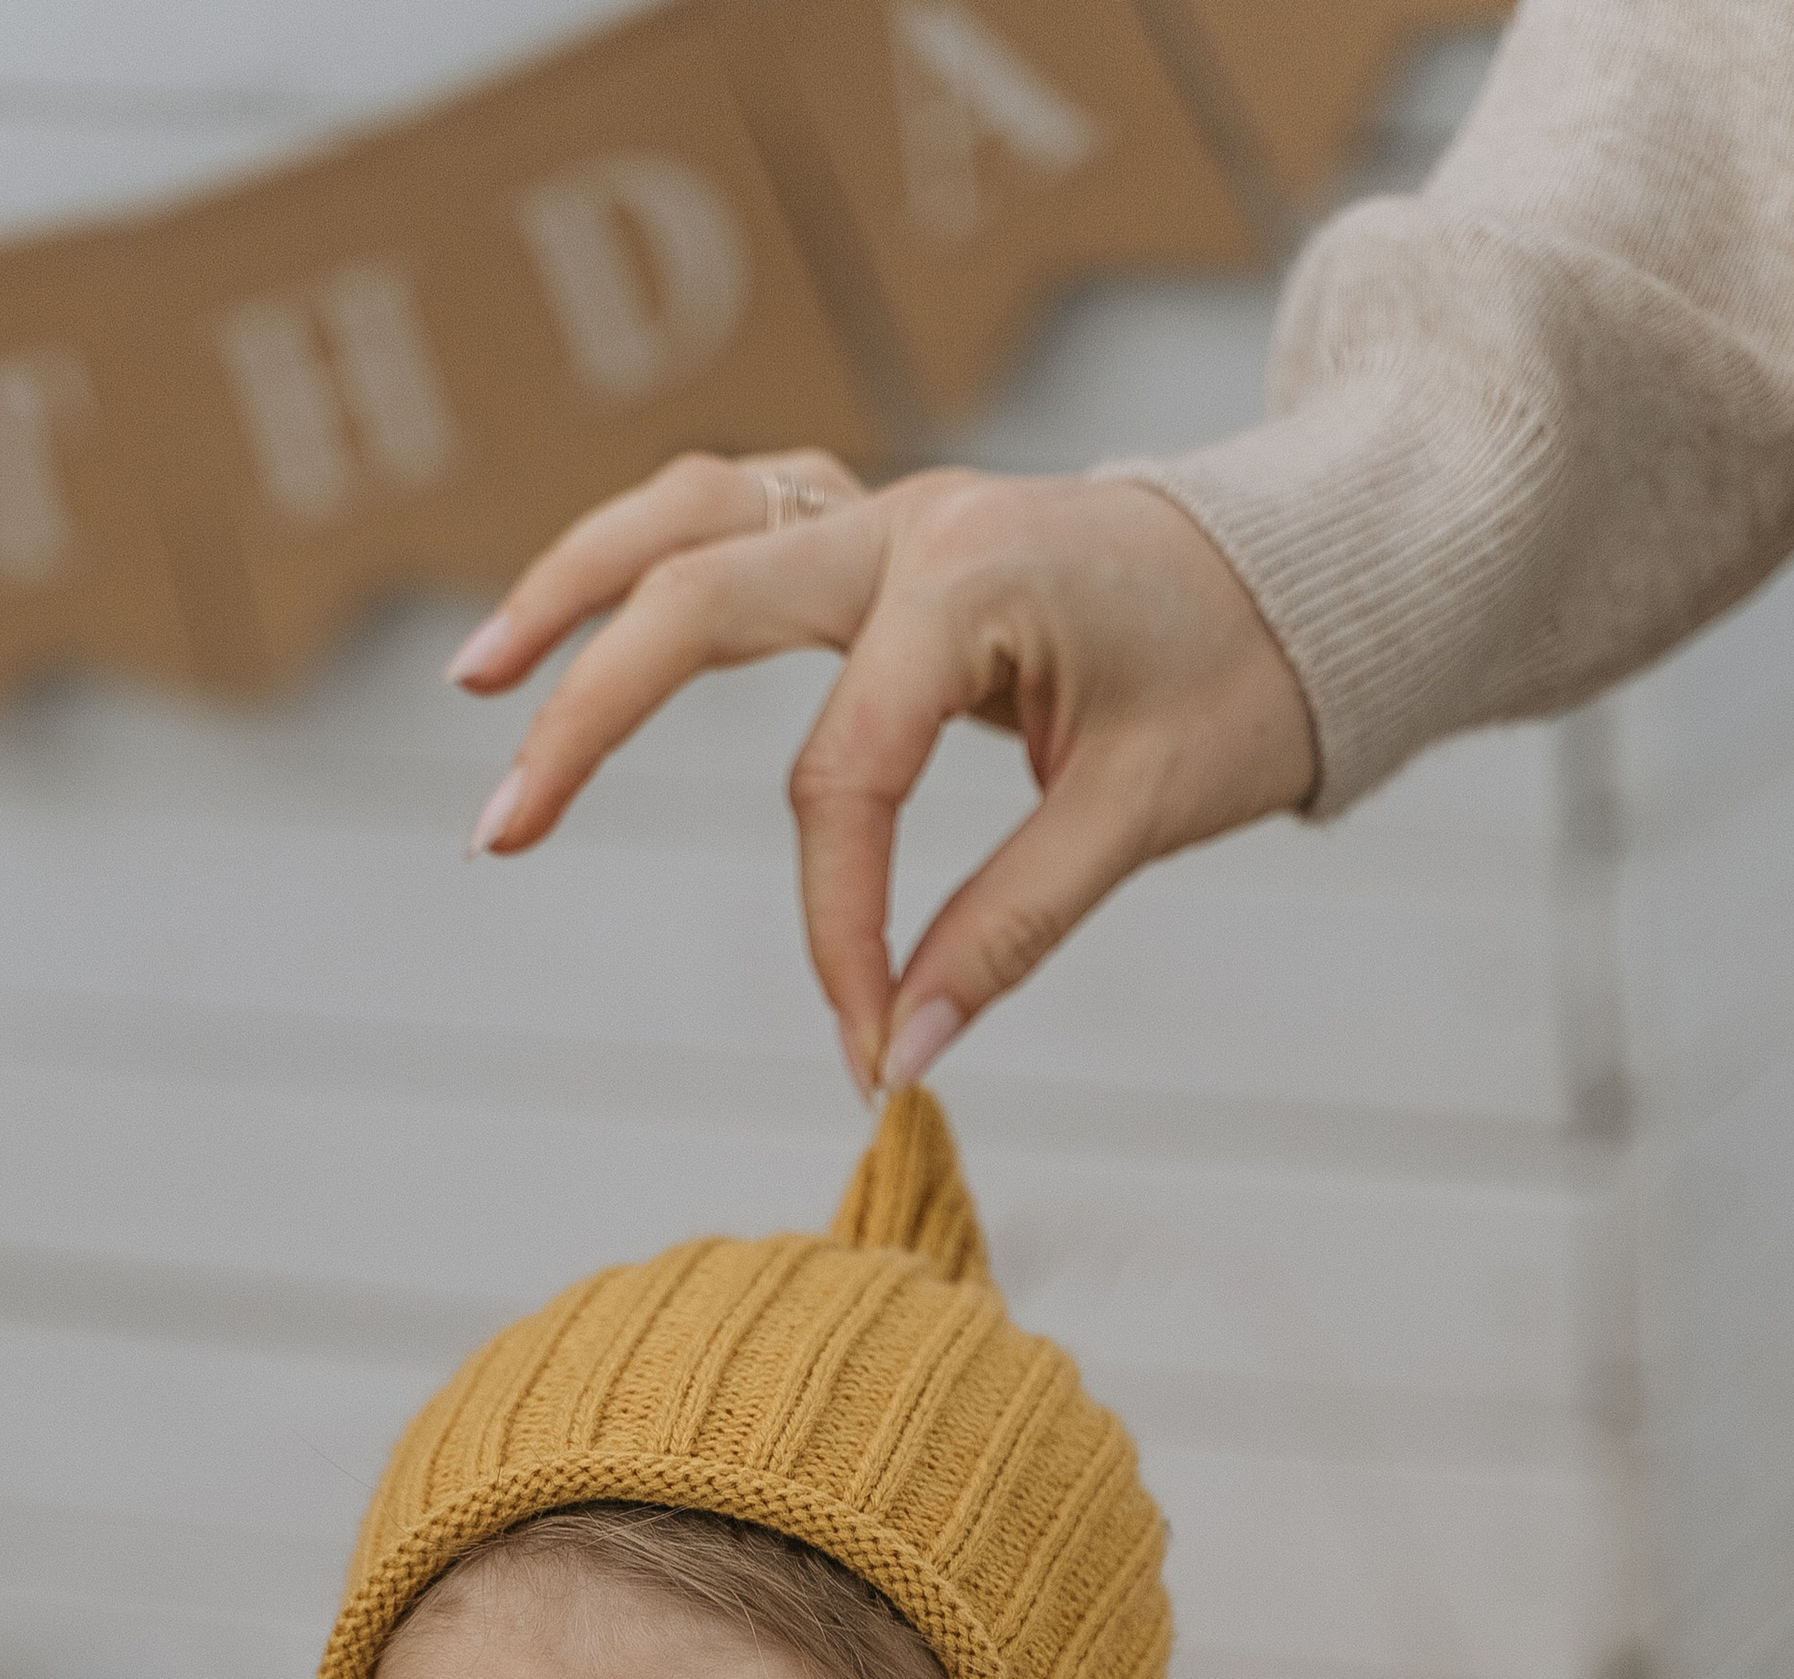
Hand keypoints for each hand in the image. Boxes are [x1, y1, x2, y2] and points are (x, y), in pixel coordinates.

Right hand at [449, 449, 1316, 1093]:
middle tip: (500, 836)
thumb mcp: (1150, 812)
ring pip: (689, 515)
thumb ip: (1011, 929)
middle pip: (696, 598)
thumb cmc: (1247, 675)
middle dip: (586, 719)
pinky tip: (578, 627)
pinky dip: (646, 561)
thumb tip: (900, 1054)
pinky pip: (732, 514)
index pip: (844, 778)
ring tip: (480, 679)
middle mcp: (908, 523)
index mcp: (975, 581)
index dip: (836, 929)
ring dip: (574, 590)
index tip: (862, 1046)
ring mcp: (886, 509)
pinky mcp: (883, 528)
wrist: (1313, 566)